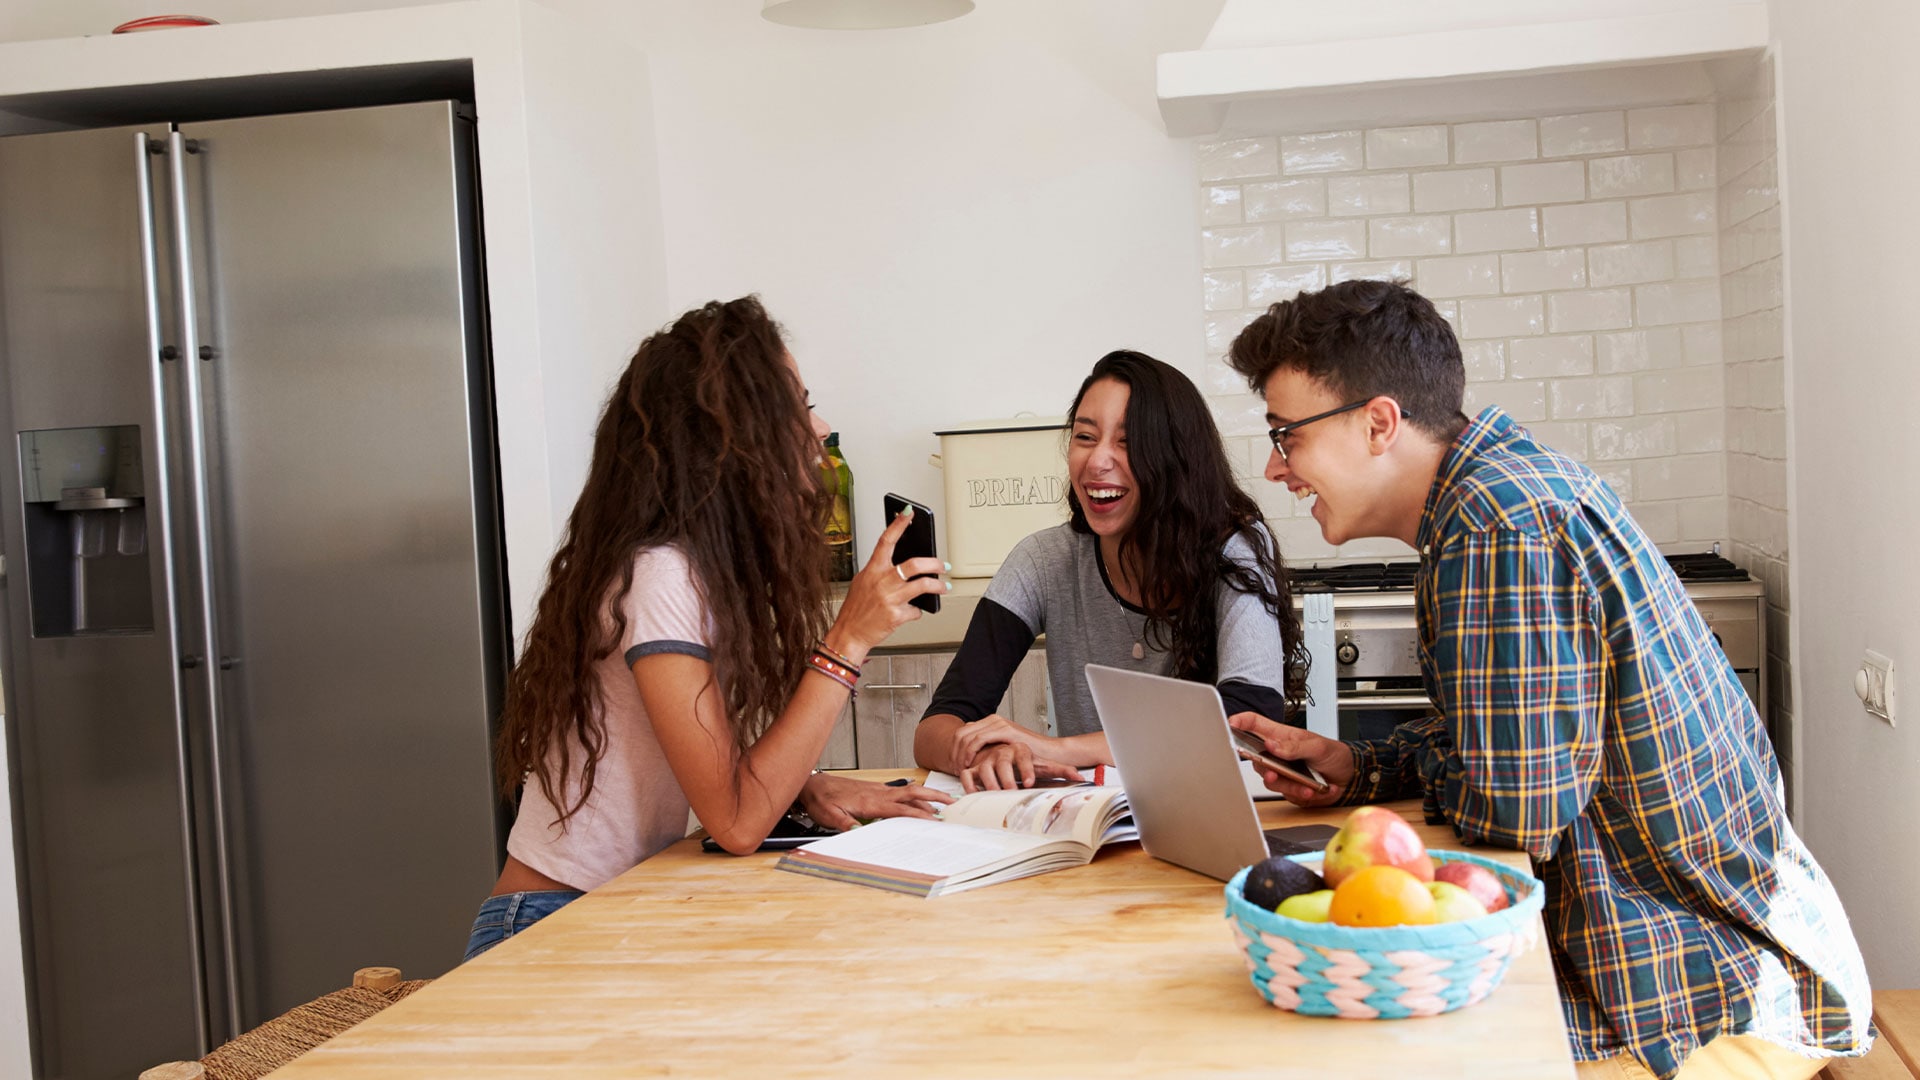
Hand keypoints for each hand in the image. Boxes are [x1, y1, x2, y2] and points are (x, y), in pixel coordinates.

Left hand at [797, 772, 952, 831]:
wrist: (814, 785)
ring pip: (909, 792)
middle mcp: (878, 793)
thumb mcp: (829, 815)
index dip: (919, 814)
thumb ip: (845, 823)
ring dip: (927, 797)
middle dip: (934, 796)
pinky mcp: (875, 790)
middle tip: (952, 803)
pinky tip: (919, 802)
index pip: (901, 808)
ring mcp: (878, 790)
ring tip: (943, 805)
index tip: (935, 820)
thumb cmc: (822, 800)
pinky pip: (900, 792)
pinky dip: (915, 796)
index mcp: (871, 802)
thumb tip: (859, 832)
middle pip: (913, 792)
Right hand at [826, 507, 947, 662]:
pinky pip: (916, 610)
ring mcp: (890, 599)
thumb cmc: (855, 609)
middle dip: (934, 563)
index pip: (886, 541)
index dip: (898, 525)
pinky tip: (914, 611)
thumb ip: (880, 572)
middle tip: (943, 565)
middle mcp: (882, 582)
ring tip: (943, 586)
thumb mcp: (862, 583)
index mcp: (872, 570)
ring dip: (938, 586)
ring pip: (923, 585)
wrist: (849, 634)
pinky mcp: (896, 616)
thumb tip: (902, 565)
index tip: (909, 513)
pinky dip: (918, 611)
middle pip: (914, 564)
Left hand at [948, 714, 1049, 768]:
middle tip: (955, 770)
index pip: (962, 733)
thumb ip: (988, 750)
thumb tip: (970, 760)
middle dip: (955, 753)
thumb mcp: (1003, 752)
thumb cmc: (1028, 757)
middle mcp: (993, 719)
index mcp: (990, 723)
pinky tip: (970, 765)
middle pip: (961, 734)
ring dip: (961, 754)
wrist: (1050, 753)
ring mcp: (999, 723)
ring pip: (967, 737)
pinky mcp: (1004, 730)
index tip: (954, 766)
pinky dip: (970, 753)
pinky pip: (978, 740)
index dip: (954, 750)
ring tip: (961, 770)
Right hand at [959, 743, 1082, 792]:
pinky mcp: (974, 767)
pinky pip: (967, 774)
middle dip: (1006, 778)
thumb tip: (1080, 777)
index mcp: (1020, 750)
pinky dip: (969, 784)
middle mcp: (1002, 752)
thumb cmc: (1025, 762)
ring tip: (996, 795)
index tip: (1030, 782)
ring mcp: (986, 759)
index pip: (1023, 755)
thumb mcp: (1044, 764)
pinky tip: (976, 794)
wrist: (1004, 751)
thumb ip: (1061, 770)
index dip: (1026, 768)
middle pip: (1002, 761)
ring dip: (989, 783)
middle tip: (1011, 791)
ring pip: (983, 768)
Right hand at [1227, 712, 1353, 806]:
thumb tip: (1271, 744)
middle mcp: (1278, 754)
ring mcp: (1283, 772)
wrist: (1351, 777)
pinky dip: (1301, 794)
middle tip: (1273, 772)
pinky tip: (1314, 790)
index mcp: (1282, 736)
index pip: (1254, 724)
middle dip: (1264, 768)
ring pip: (1271, 781)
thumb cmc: (1335, 755)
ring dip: (1289, 784)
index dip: (1239, 722)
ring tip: (1306, 785)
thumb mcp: (1317, 746)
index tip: (1230, 725)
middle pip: (1256, 758)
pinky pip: (1286, 794)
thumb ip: (1294, 746)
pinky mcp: (1290, 788)